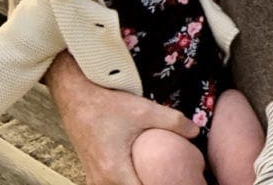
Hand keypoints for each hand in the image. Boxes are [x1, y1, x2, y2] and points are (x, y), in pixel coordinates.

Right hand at [46, 52, 198, 184]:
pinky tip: (141, 173)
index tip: (175, 180)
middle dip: (152, 184)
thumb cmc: (107, 105)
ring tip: (158, 175)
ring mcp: (94, 179)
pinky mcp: (93, 173)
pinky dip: (128, 181)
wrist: (77, 97)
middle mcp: (101, 181)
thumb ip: (174, 122)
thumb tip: (196, 132)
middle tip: (169, 177)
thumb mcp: (144, 110)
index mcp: (114, 171)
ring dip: (139, 183)